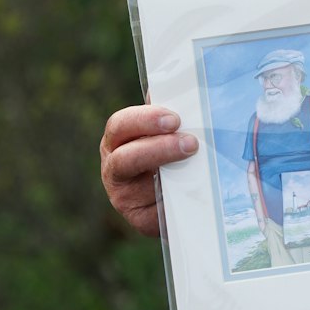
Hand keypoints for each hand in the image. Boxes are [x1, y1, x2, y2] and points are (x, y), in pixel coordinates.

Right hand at [100, 105, 197, 236]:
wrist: (183, 193)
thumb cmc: (174, 152)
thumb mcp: (170, 131)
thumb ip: (169, 115)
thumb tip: (181, 90)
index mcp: (119, 140)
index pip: (121, 125)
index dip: (145, 120)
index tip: (174, 119)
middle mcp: (115, 168)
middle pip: (123, 158)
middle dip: (157, 148)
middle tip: (189, 142)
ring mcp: (124, 196)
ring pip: (136, 188)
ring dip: (167, 175)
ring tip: (194, 163)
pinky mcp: (140, 220)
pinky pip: (156, 212)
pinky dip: (175, 201)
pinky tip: (194, 191)